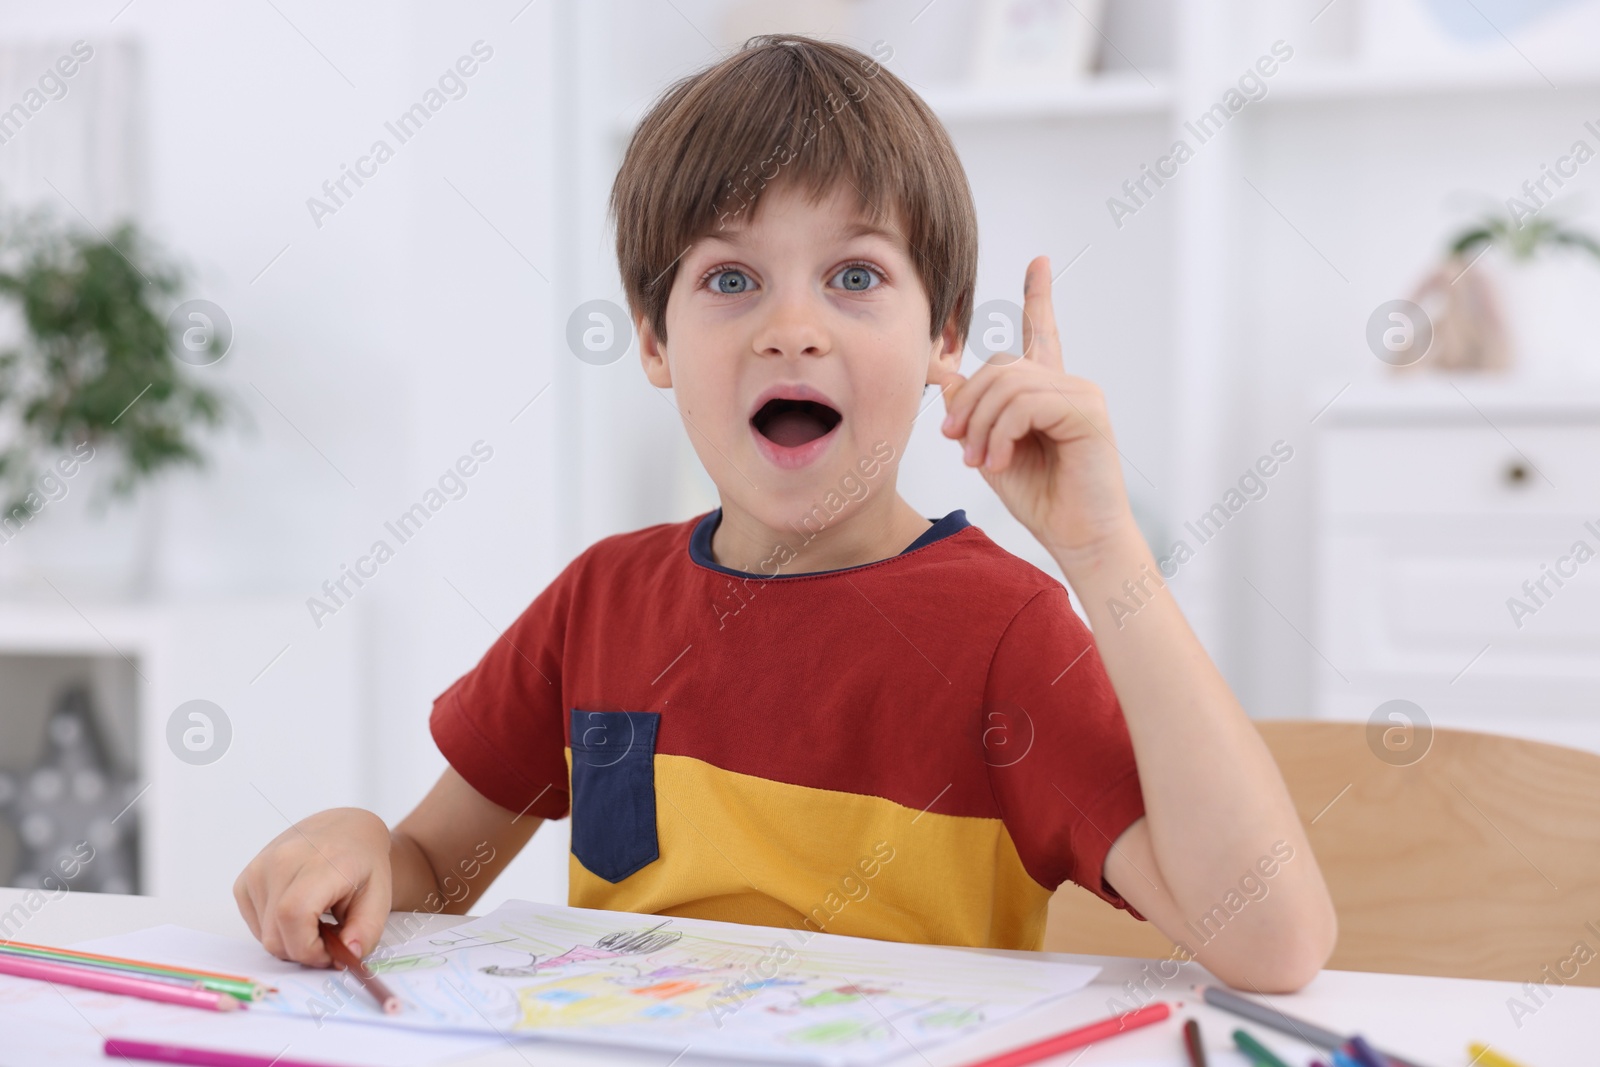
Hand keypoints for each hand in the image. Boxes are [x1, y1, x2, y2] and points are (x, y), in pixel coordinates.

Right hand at [233, 807, 392, 966]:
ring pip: (264, 935)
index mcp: (319, 862)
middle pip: (275, 934)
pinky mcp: (246, 879)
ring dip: (290, 941)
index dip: (309, 948)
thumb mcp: (379, 896)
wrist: (344, 829)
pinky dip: (276, 930)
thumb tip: (348, 956)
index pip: (293, 915)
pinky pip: (255, 924)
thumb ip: (366, 930)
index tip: (330, 954)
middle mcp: (281, 861)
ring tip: (316, 922)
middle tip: (328, 943)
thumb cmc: (362, 862)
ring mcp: (259, 869)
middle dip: (303, 951)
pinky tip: (298, 914)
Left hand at [935, 255, 1138, 566]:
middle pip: (1001, 366)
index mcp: (1047, 392)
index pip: (1042, 333)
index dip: (1038, 296)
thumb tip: (944, 373)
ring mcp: (1080, 393)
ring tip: (982, 462)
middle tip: (959, 445)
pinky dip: (1002, 434)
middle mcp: (1067, 384)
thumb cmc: (1041, 498)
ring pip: (1008, 385)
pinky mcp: (1087, 409)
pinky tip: (1002, 462)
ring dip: (982, 426)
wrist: (1077, 537)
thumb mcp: (991, 449)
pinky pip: (1026, 404)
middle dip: (969, 405)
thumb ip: (974, 411)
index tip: (1038, 261)